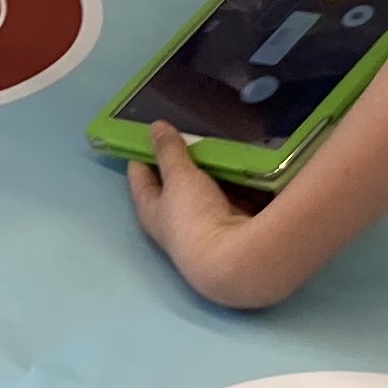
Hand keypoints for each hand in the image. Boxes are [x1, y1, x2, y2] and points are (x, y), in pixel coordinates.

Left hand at [127, 125, 288, 308]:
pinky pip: (237, 191)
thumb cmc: (194, 218)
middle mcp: (176, 220)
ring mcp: (208, 222)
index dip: (141, 153)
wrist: (237, 259)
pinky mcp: (236, 222)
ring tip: (222, 137)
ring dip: (215, 167)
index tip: (146, 131)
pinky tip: (248, 158)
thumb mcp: (179, 178)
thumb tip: (155, 127)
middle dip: (183, 158)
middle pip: (176, 182)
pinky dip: (240, 177)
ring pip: (209, 186)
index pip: (139, 177)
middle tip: (191, 127)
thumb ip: (169, 151)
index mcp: (152, 210)